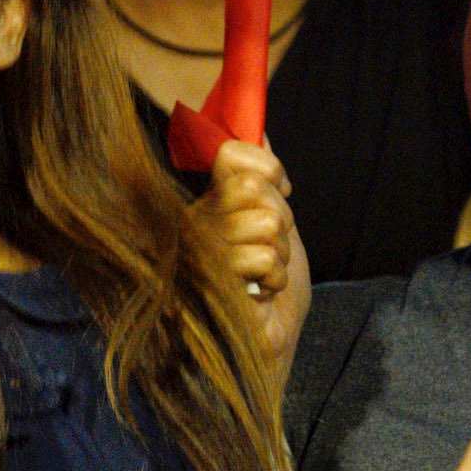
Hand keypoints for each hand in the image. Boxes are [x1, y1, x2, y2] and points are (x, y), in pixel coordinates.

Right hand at [188, 140, 310, 370]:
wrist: (266, 344)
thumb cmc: (268, 284)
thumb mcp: (270, 219)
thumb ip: (259, 175)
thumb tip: (257, 127)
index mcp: (202, 202)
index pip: (233, 152)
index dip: (269, 170)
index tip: (279, 191)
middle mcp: (190, 222)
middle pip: (252, 189)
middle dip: (279, 221)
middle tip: (271, 247)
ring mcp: (195, 253)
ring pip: (264, 224)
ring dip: (278, 258)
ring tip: (261, 276)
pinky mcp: (208, 283)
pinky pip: (261, 260)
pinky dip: (273, 281)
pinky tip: (256, 295)